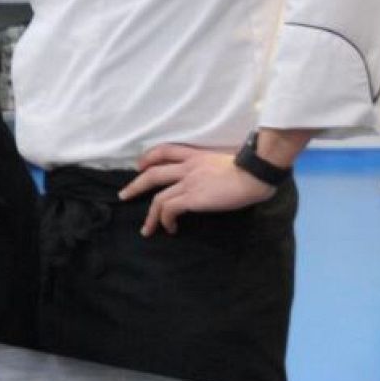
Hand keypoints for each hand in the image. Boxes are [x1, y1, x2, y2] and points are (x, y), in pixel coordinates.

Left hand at [119, 144, 276, 235]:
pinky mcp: (192, 197)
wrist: (255, 174)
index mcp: (197, 155)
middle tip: (124, 195)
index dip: (149, 157)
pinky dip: (165, 220)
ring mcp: (188, 182)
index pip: (166, 150)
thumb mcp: (227, 160)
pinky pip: (169, 209)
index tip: (140, 166)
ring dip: (150, 214)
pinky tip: (170, 229)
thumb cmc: (250, 169)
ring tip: (146, 229)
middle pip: (153, 173)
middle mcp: (188, 167)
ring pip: (158, 196)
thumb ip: (215, 166)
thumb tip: (216, 178)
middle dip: (136, 185)